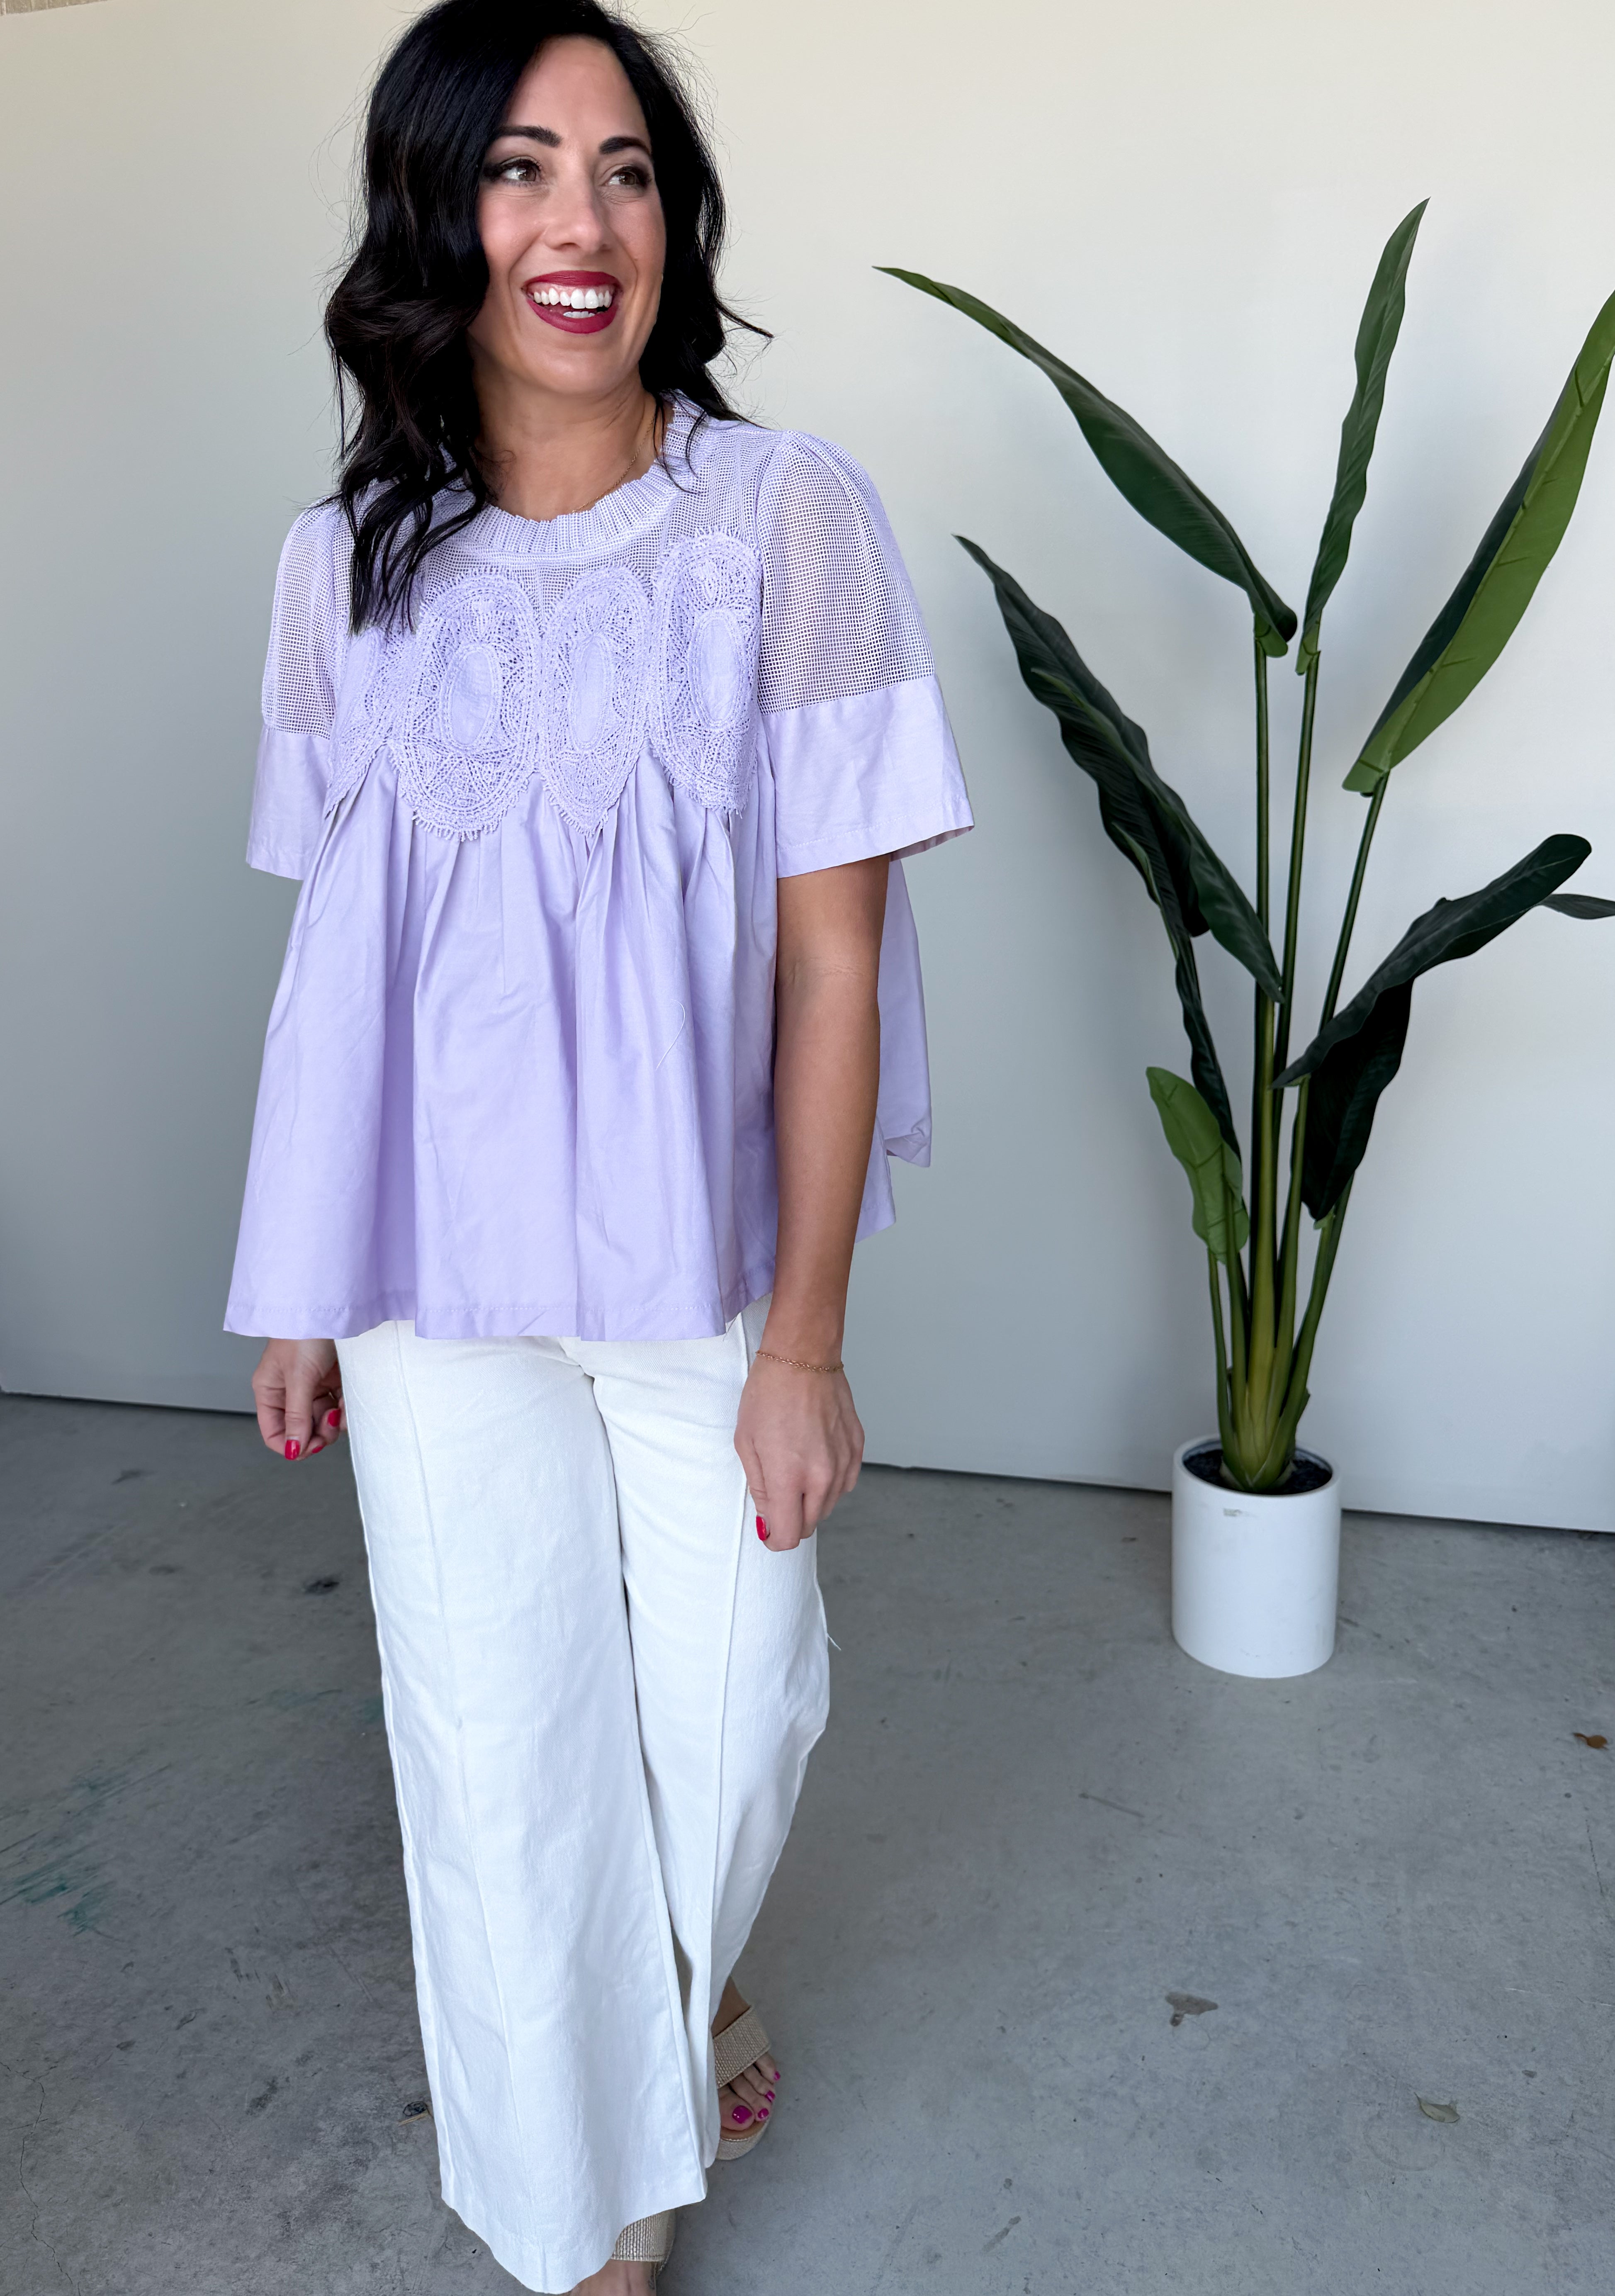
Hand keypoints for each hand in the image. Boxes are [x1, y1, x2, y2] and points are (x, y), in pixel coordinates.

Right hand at [252, 1338, 343, 1461]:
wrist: (331, 1305)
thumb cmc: (305, 1334)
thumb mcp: (299, 1378)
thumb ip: (297, 1416)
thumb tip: (293, 1450)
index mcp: (270, 1390)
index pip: (274, 1432)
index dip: (291, 1444)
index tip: (310, 1446)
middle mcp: (289, 1391)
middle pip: (301, 1429)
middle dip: (317, 1432)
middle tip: (331, 1424)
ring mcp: (312, 1386)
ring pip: (323, 1420)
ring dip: (335, 1421)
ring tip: (341, 1409)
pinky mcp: (333, 1379)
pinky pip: (338, 1405)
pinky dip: (345, 1407)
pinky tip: (348, 1401)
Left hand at [733, 1355, 863, 1550]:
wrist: (802, 1357)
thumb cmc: (768, 1395)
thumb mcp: (746, 1444)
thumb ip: (759, 1490)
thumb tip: (768, 1521)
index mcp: (789, 1476)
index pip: (789, 1535)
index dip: (775, 1536)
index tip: (768, 1526)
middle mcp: (822, 1476)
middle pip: (809, 1525)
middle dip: (791, 1517)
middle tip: (777, 1489)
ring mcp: (844, 1463)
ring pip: (828, 1506)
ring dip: (810, 1498)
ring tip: (795, 1464)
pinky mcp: (858, 1449)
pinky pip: (844, 1483)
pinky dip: (829, 1480)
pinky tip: (814, 1455)